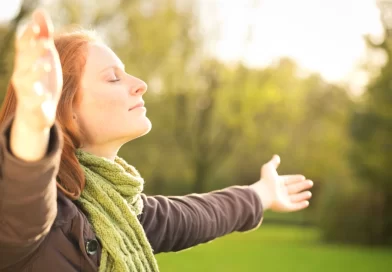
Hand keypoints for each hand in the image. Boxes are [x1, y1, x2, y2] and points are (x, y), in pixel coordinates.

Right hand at [12, 9, 61, 130]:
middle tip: (46, 43)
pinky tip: (45, 95)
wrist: (39, 111)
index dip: (29, 36)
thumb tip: (40, 12)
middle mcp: (22, 74)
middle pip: (24, 61)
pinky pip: (34, 103)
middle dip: (34, 51)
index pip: (23, 46)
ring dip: (34, 72)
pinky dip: (38, 99)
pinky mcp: (34, 106)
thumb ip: (44, 36)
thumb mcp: (46, 57)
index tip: (36, 27)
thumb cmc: (42, 80)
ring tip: (46, 65)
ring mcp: (27, 90)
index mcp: (26, 61)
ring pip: (25, 81)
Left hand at [250, 155, 312, 211]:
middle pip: (293, 188)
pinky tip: (307, 203)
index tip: (302, 177)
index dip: (295, 179)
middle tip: (310, 183)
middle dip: (302, 186)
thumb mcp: (269, 168)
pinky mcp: (285, 207)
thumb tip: (276, 156)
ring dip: (302, 196)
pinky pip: (294, 207)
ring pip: (294, 198)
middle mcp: (280, 192)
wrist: (263, 193)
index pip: (288, 180)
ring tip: (309, 193)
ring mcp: (282, 200)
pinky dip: (300, 205)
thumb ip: (273, 162)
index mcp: (277, 183)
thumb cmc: (266, 180)